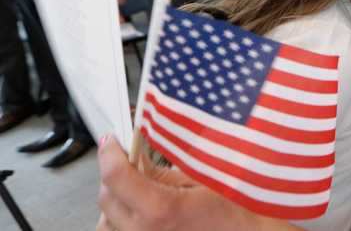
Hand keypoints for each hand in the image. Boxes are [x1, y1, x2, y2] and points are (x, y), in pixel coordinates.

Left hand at [96, 135, 236, 230]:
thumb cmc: (231, 209)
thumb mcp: (200, 177)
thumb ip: (162, 170)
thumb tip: (136, 156)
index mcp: (161, 209)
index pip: (116, 176)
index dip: (109, 153)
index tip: (111, 140)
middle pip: (106, 197)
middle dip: (112, 173)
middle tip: (126, 157)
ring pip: (106, 221)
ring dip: (114, 200)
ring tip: (133, 187)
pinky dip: (120, 220)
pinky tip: (138, 209)